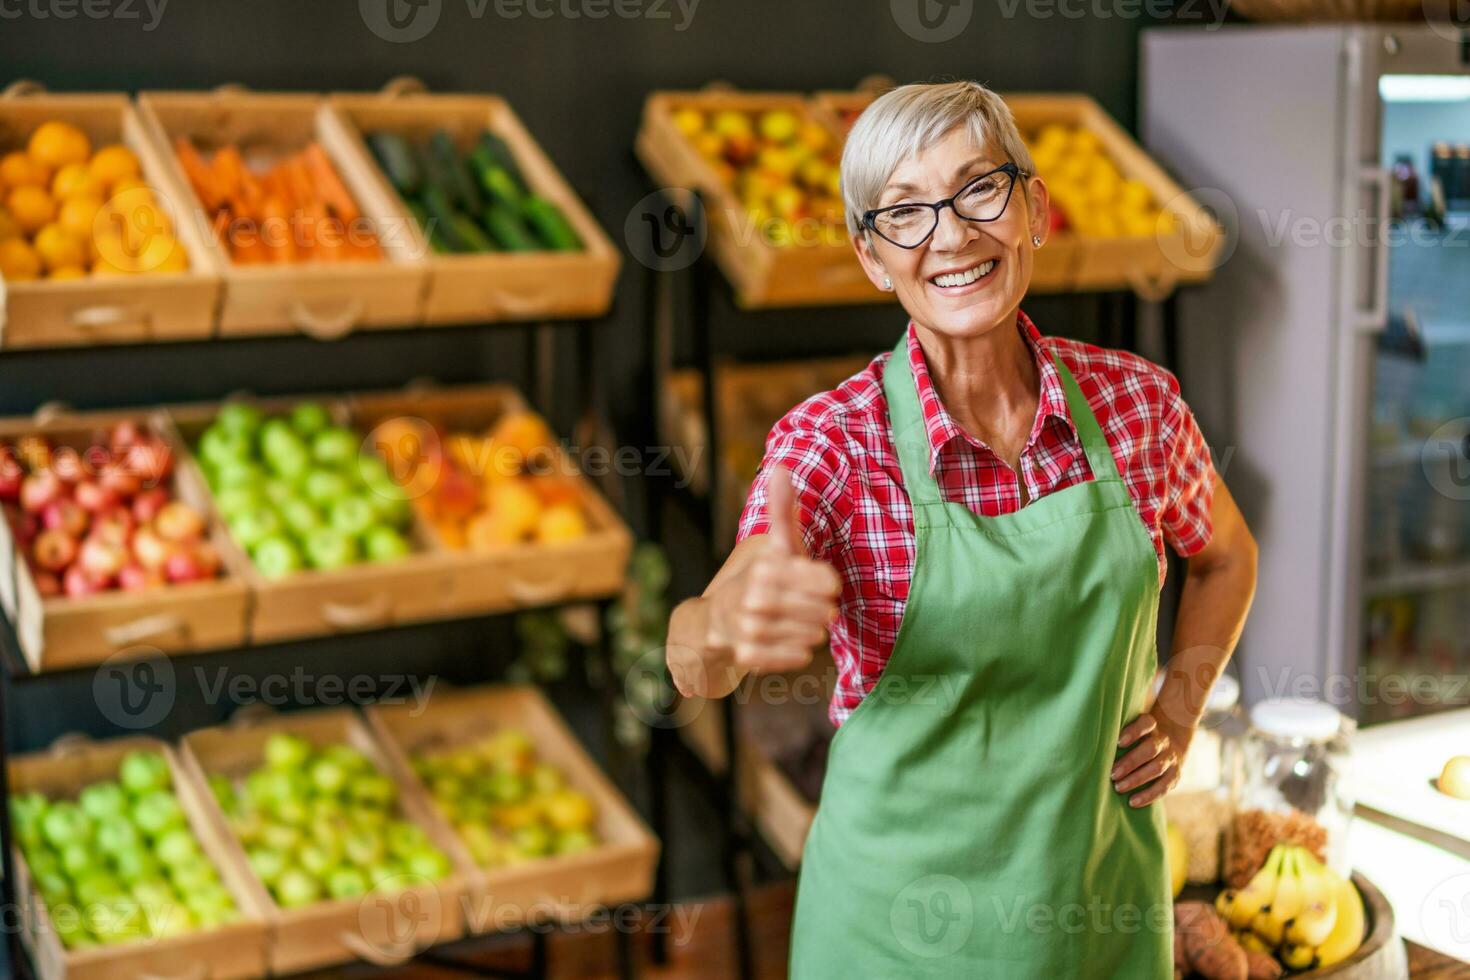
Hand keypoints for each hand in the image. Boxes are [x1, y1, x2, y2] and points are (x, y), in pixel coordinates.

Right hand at [706, 465, 841, 674]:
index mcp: (762, 567)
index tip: (828, 584)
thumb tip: (780, 467)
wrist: (713, 623)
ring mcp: (746, 628)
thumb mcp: (773, 545)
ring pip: (803, 634)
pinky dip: (794, 653)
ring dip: (809, 630)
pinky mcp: (745, 655)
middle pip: (812, 609)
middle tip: (822, 609)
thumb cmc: (757, 579)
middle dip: (819, 609)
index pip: (816, 579)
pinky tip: (798, 645)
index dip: (824, 582)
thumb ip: (781, 510)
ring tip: (809, 626)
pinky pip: (788, 658)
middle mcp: (750, 597)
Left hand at [1112, 711, 1191, 806]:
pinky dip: (1148, 795)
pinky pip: (1164, 787)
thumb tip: (1090, 744)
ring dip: (1136, 779)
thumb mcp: (1132, 731)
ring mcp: (1171, 758)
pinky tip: (1132, 802)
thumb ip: (1117, 734)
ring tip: (1118, 787)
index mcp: (1152, 726)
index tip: (1118, 742)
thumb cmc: (1138, 739)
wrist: (1169, 747)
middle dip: (1130, 762)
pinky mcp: (1174, 776)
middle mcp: (1163, 741)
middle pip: (1150, 749)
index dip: (1134, 732)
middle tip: (1112, 773)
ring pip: (1157, 768)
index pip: (1146, 723)